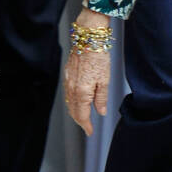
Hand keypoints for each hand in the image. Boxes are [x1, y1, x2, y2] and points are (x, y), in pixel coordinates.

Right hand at [64, 9, 111, 136]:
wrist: (88, 39)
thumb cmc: (98, 57)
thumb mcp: (105, 80)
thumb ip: (101, 98)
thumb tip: (100, 112)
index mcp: (82, 92)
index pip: (82, 115)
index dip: (86, 125)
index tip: (90, 132)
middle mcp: (71, 88)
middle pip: (73, 111)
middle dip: (80, 121)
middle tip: (87, 127)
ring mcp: (67, 81)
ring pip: (69, 103)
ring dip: (75, 112)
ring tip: (83, 117)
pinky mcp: (67, 75)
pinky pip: (67, 94)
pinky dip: (72, 102)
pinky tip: (77, 102)